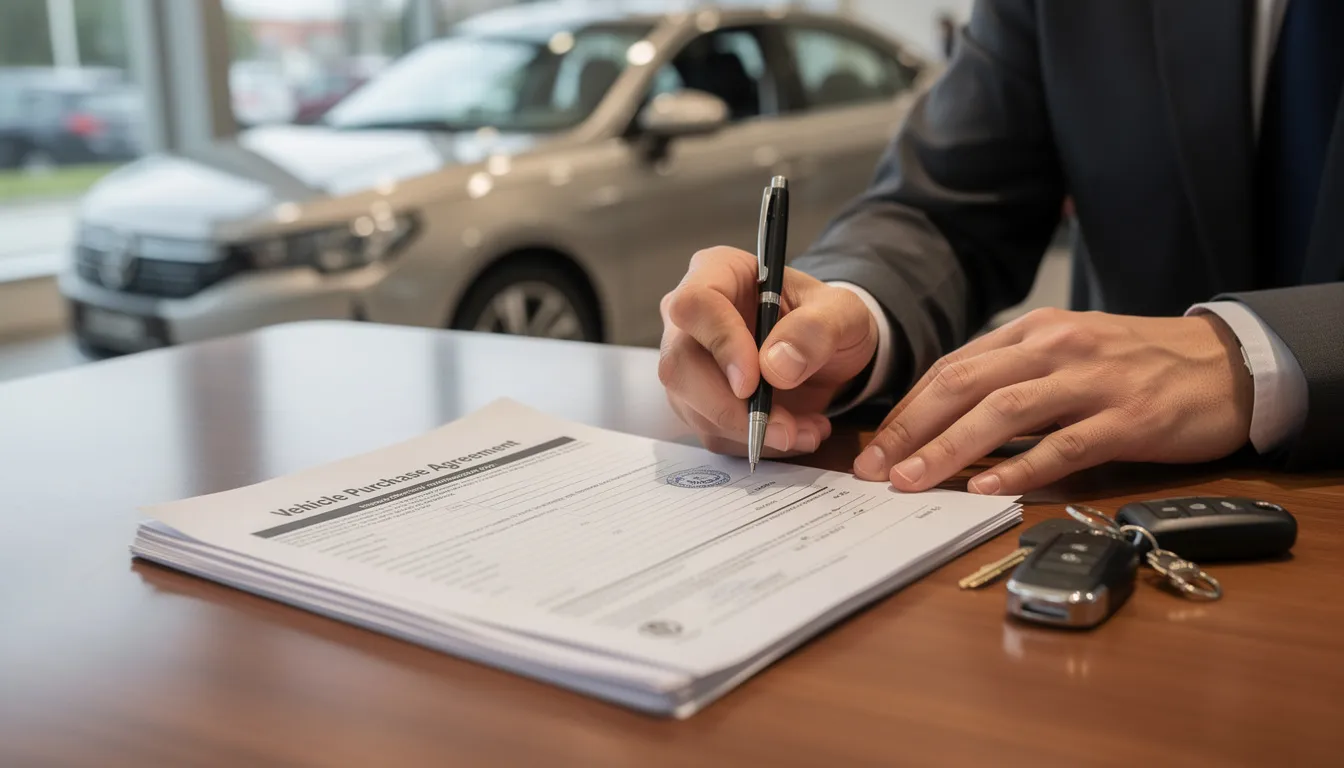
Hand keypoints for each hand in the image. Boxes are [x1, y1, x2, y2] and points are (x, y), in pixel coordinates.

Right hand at [659, 246, 878, 457]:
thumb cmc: (827, 319)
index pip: (694, 305)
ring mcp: (689, 365)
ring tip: (806, 430)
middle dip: (732, 408)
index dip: (720, 344)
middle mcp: (690, 319)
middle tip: (786, 428)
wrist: (828, 353)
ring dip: (752, 432)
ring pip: (694, 408)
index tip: (753, 382)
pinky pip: (714, 434)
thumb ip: (815, 330)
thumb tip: (776, 367)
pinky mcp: (698, 404)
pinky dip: (756, 444)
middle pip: (680, 367)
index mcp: (717, 273)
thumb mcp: (842, 312)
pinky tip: (794, 433)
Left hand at [854, 308, 1253, 494]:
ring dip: (950, 448)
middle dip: (912, 428)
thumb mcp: (1068, 353)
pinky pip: (1065, 445)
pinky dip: (1022, 468)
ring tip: (914, 482)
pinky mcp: (1129, 418)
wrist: (1227, 363)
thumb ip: (1014, 378)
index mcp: (1034, 332)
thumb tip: (948, 422)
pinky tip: (988, 488)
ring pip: (1005, 412)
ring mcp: (1093, 381)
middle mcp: (1056, 347)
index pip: (953, 368)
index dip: (909, 409)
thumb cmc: (1138, 364)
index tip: (877, 447)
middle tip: (876, 469)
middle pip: (965, 385)